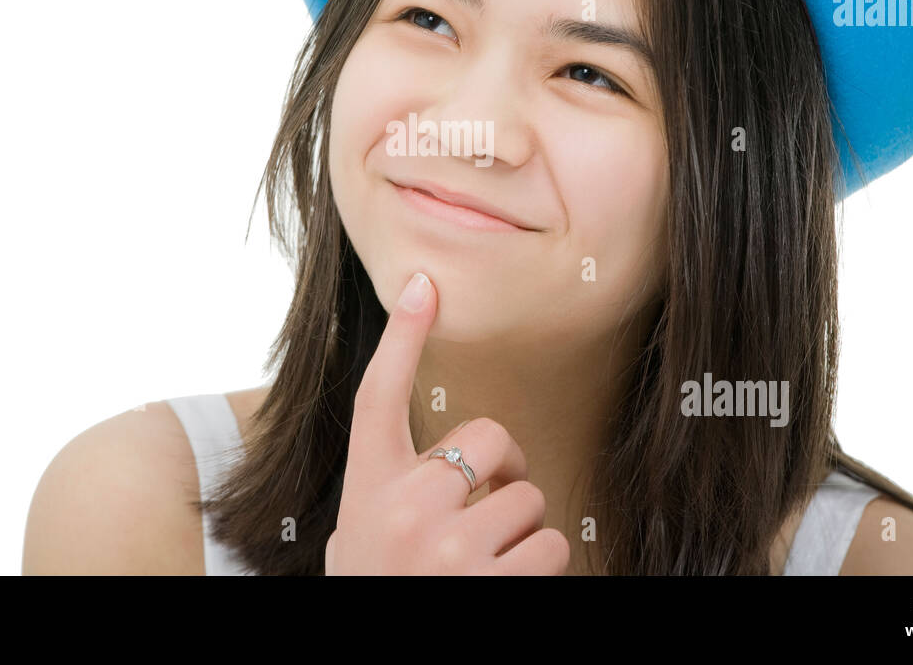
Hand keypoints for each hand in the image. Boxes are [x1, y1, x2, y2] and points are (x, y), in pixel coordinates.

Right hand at [325, 271, 571, 574]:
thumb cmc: (380, 587)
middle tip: (483, 515)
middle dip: (504, 474)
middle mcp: (402, 508)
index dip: (403, 336)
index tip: (424, 283)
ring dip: (521, 532)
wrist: (376, 650)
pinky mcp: (491, 584)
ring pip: (530, 500)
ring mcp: (446, 548)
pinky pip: (552, 547)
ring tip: (484, 568)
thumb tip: (450, 454)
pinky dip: (541, 569)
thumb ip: (391, 490)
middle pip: (490, 441)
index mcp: (367, 488)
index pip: (380, 395)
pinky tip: (504, 588)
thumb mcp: (361, 537)